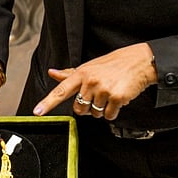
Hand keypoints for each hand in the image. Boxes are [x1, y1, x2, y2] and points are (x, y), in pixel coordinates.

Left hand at [33, 43, 156, 119]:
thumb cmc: (114, 64)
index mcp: (82, 73)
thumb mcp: (90, 66)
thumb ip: (70, 74)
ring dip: (102, 109)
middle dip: (87, 107)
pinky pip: (109, 116)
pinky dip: (113, 112)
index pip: (61, 90)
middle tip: (97, 96)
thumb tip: (53, 73)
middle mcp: (91, 81)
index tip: (37, 112)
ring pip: (95, 114)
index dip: (48, 103)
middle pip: (79, 109)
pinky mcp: (117, 98)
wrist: (139, 62)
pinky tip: (118, 99)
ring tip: (110, 94)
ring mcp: (104, 90)